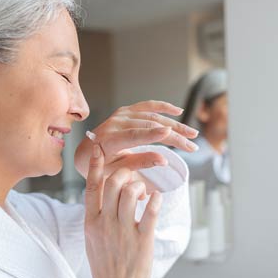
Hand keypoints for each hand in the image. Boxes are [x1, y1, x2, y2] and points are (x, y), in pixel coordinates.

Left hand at [74, 100, 198, 181]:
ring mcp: (121, 114)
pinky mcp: (126, 111)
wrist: (85, 153)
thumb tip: (164, 160)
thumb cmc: (100, 167)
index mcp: (108, 139)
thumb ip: (139, 163)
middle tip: (192, 145)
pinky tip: (178, 112)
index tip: (170, 134)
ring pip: (152, 116)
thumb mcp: (116, 171)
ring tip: (192, 135)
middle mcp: (115, 123)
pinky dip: (163, 107)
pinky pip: (147, 106)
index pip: (133, 135)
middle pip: (149, 126)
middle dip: (173, 135)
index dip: (152, 134)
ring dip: (174, 125)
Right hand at [84, 144, 163, 277]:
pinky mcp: (142, 239)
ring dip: (142, 187)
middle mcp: (105, 224)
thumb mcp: (93, 240)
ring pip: (133, 191)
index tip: (98, 147)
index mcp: (91, 223)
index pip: (91, 187)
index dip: (95, 165)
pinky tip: (157, 198)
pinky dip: (157, 199)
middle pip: (115, 183)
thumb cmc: (107, 268)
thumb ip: (98, 217)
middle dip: (127, 174)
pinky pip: (152, 209)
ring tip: (145, 195)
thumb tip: (106, 195)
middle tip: (134, 179)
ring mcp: (124, 231)